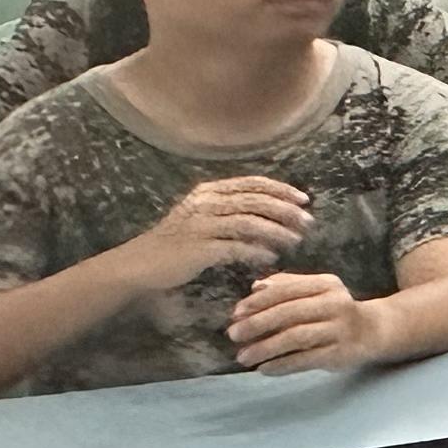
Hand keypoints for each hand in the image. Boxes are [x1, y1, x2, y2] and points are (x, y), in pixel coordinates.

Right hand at [133, 177, 315, 291]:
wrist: (140, 264)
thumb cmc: (176, 243)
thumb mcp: (202, 217)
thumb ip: (231, 209)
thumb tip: (273, 211)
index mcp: (208, 191)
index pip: (253, 183)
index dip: (282, 190)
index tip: (304, 200)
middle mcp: (205, 203)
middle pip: (256, 201)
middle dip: (286, 211)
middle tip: (307, 222)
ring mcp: (201, 225)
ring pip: (250, 223)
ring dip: (277, 232)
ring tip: (295, 241)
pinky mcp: (198, 248)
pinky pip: (236, 247)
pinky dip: (257, 251)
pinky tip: (270, 257)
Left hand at [227, 272, 387, 373]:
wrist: (373, 330)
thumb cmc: (335, 309)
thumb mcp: (316, 290)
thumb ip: (287, 286)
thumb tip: (255, 287)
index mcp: (326, 284)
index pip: (287, 290)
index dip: (258, 302)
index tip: (235, 314)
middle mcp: (336, 304)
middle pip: (289, 313)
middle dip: (257, 324)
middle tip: (233, 335)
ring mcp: (340, 329)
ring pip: (296, 338)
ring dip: (265, 348)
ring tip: (243, 357)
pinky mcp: (340, 353)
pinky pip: (306, 360)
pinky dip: (282, 365)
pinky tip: (264, 369)